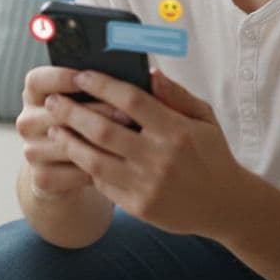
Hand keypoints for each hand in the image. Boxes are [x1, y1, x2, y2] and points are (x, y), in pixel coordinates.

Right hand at [17, 66, 134, 199]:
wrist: (68, 165)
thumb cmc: (91, 121)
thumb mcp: (93, 98)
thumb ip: (113, 83)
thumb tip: (154, 75)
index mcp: (34, 93)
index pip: (37, 80)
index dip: (60, 77)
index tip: (86, 78)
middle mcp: (27, 121)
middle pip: (56, 112)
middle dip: (94, 111)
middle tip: (126, 113)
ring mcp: (31, 150)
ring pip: (67, 144)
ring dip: (100, 142)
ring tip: (130, 139)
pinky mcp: (42, 177)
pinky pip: (73, 171)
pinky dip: (98, 168)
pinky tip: (120, 163)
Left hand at [44, 68, 241, 234]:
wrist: (226, 205)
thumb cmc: (212, 154)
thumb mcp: (204, 118)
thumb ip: (176, 95)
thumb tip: (149, 72)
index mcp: (176, 130)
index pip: (130, 100)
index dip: (101, 85)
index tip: (81, 75)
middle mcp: (160, 158)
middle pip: (103, 130)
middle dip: (71, 112)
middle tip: (53, 101)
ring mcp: (148, 185)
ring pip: (94, 160)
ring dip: (69, 142)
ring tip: (54, 128)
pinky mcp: (140, 207)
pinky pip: (103, 184)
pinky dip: (86, 167)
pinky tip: (75, 153)